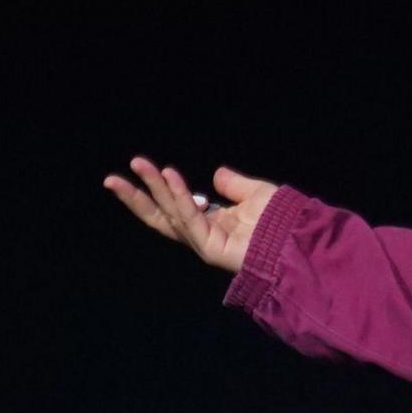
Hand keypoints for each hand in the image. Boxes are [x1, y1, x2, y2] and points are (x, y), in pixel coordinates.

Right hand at [104, 159, 276, 273]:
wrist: (301, 239)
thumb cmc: (283, 221)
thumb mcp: (257, 194)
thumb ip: (235, 185)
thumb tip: (216, 174)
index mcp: (211, 223)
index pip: (175, 207)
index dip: (158, 189)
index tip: (143, 168)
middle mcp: (204, 234)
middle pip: (162, 215)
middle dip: (136, 198)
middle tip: (110, 179)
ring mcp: (206, 242)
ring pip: (171, 214)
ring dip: (154, 189)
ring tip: (139, 164)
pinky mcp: (212, 248)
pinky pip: (190, 218)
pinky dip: (179, 196)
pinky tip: (169, 176)